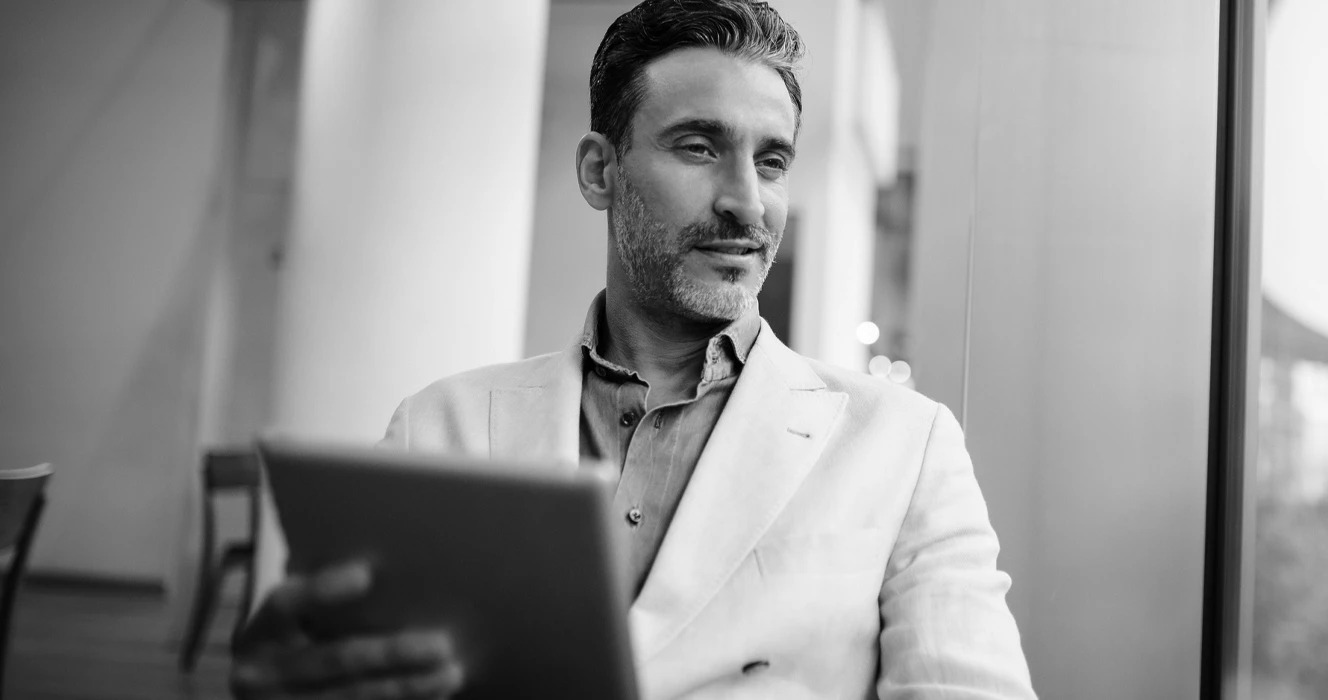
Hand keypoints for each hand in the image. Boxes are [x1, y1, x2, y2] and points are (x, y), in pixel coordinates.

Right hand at [230, 560, 464, 698]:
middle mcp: (263, 676)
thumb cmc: (286, 650)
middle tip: (440, 644)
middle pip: (333, 660)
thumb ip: (316, 601)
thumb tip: (379, 570)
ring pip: (353, 697)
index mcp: (258, 634)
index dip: (321, 589)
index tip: (365, 574)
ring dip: (407, 688)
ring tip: (450, 674)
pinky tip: (433, 694)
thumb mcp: (285, 626)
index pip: (284, 604)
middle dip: (391, 653)